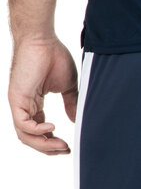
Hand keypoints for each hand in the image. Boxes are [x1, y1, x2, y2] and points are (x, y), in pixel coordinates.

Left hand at [8, 37, 78, 154]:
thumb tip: (76, 120)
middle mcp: (24, 106)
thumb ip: (71, 104)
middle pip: (31, 139)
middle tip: (65, 149)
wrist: (42, 38)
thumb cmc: (53, 55)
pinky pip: (23, 125)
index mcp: (34, 104)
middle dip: (49, 148)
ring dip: (44, 144)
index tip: (67, 147)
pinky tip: (52, 126)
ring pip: (25, 136)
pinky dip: (37, 131)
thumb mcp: (68, 86)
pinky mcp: (16, 99)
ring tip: (61, 144)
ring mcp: (19, 103)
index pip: (39, 132)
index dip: (52, 143)